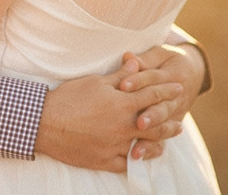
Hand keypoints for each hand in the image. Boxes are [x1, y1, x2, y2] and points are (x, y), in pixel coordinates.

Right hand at [35, 57, 183, 171]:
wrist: (47, 123)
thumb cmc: (70, 98)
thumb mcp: (96, 81)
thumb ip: (119, 76)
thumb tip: (135, 64)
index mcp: (122, 104)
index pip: (152, 95)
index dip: (167, 90)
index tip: (179, 88)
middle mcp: (123, 127)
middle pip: (155, 124)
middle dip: (169, 121)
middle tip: (179, 121)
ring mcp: (116, 146)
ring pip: (144, 146)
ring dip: (158, 143)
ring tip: (166, 141)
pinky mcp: (105, 161)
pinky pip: (127, 164)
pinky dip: (136, 160)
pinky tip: (140, 157)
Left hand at [119, 44, 204, 159]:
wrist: (193, 73)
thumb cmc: (169, 61)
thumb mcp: (161, 54)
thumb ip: (145, 59)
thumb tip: (128, 57)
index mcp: (172, 75)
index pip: (153, 78)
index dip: (138, 81)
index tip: (123, 85)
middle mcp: (176, 97)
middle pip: (162, 106)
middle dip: (150, 115)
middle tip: (138, 122)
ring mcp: (175, 113)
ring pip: (163, 126)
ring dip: (151, 137)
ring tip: (136, 147)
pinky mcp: (172, 125)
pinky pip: (163, 139)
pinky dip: (152, 149)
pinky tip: (139, 156)